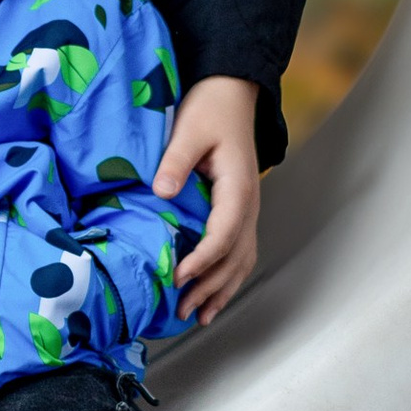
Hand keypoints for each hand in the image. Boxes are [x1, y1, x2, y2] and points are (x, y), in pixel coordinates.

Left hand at [154, 75, 261, 327]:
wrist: (230, 95)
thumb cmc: (209, 109)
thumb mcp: (189, 130)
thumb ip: (175, 161)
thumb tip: (161, 191)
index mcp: (237, 187)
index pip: (224, 233)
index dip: (203, 259)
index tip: (179, 276)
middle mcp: (248, 205)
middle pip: (234, 256)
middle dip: (209, 286)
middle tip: (180, 308)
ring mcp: (247, 211)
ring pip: (240, 260)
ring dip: (221, 290)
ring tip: (198, 316)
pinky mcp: (237, 213)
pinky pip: (238, 253)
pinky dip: (226, 279)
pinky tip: (211, 298)